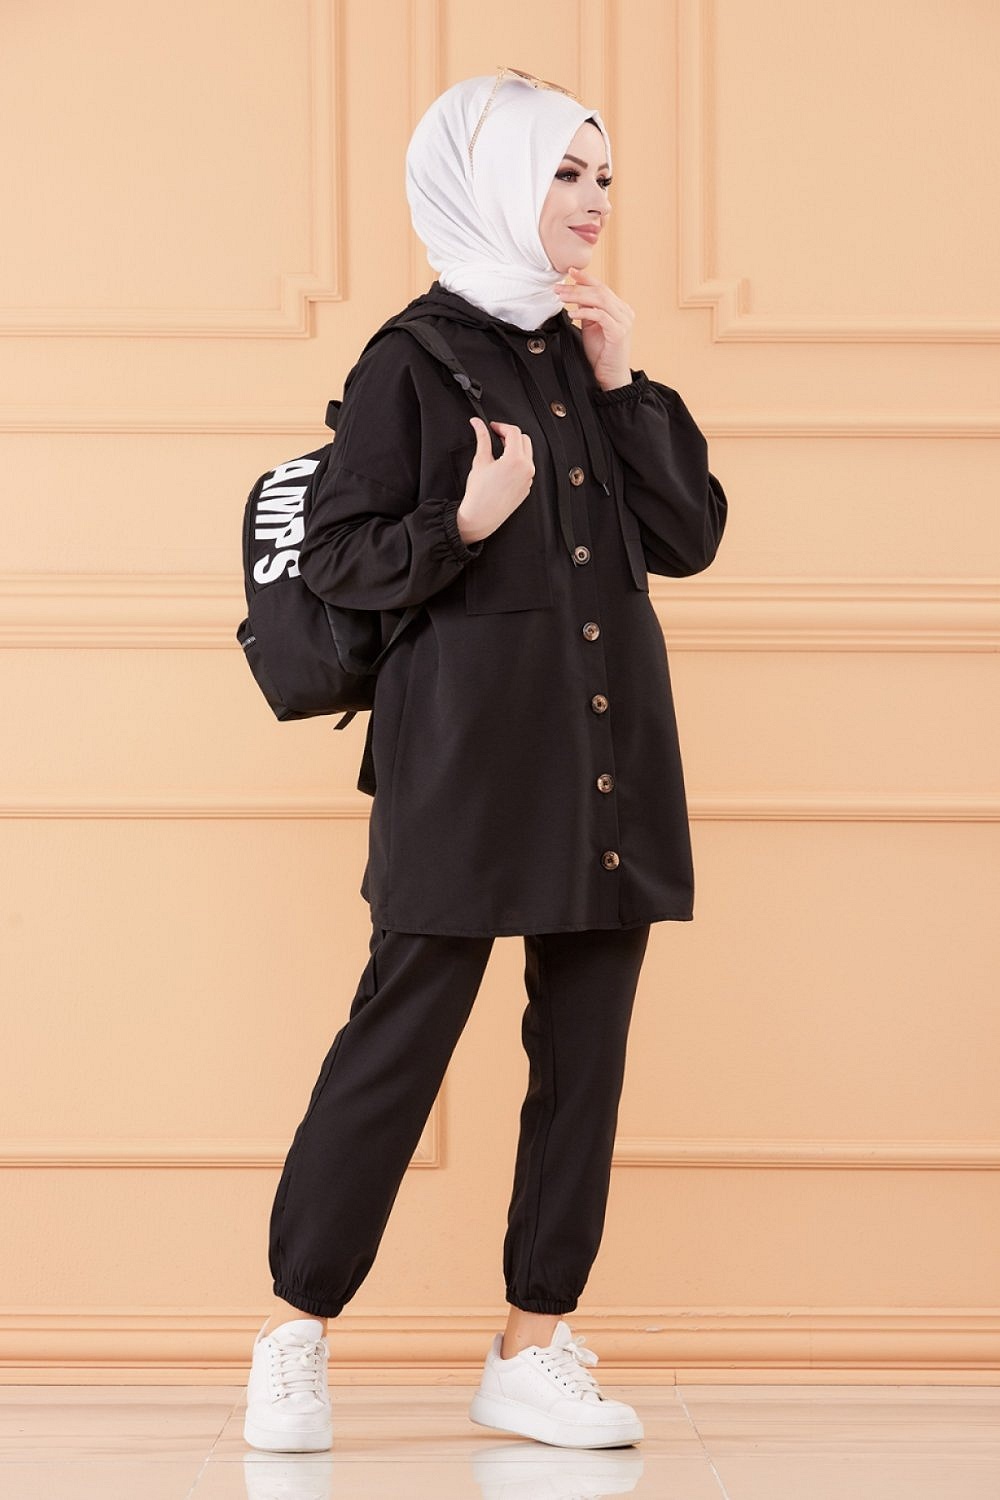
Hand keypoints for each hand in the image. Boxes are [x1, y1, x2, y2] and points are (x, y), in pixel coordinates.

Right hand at [456, 418, 534, 543]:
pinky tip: (503, 466)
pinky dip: (517, 462)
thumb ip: (482, 438)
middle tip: (495, 437)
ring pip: (527, 454)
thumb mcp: (480, 461)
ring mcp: (529, 479)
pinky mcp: (527, 487)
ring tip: (499, 451)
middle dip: (510, 435)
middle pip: (524, 440)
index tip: (492, 427)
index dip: (501, 426)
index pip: (514, 432)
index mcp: (515, 460)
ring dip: (515, 448)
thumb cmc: (479, 493)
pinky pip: (526, 468)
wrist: (481, 517)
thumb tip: (477, 423)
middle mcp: (526, 469)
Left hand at [554, 266, 634, 390]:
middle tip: (558, 287)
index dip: (586, 278)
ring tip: (561, 297)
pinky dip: (585, 312)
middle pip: (600, 291)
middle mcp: (624, 311)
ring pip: (600, 299)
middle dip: (577, 287)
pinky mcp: (619, 332)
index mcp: (619, 308)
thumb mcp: (591, 328)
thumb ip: (586, 312)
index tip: (569, 271)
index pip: (602, 287)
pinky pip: (601, 316)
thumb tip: (573, 296)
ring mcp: (624, 321)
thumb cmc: (600, 355)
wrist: (611, 377)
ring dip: (578, 296)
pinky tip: (572, 312)